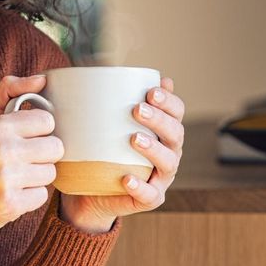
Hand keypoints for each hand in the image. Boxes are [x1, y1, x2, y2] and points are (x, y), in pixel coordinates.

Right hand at [0, 74, 62, 265]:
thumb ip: (9, 91)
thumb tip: (42, 79)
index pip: (47, 121)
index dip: (38, 131)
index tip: (23, 138)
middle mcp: (1, 150)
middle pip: (55, 147)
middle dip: (41, 155)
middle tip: (20, 160)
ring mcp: (6, 179)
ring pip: (51, 173)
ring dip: (36, 177)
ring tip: (13, 178)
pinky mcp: (11, 204)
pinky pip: (42, 196)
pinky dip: (29, 197)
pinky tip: (11, 194)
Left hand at [59, 77, 185, 232]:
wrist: (88, 191)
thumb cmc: (99, 150)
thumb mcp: (101, 124)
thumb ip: (106, 100)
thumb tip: (100, 67)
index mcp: (162, 131)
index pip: (176, 112)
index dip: (169, 101)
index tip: (151, 91)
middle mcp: (168, 153)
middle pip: (175, 134)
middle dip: (160, 119)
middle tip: (137, 109)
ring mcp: (160, 178)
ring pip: (168, 163)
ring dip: (153, 149)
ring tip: (134, 138)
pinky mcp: (148, 198)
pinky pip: (149, 195)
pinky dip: (140, 187)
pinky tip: (127, 178)